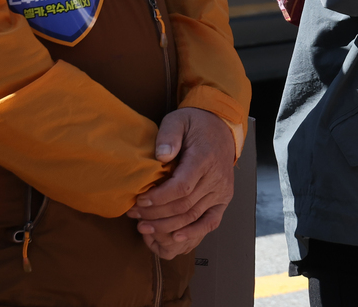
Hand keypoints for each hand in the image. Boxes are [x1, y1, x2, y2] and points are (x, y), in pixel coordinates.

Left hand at [127, 109, 235, 257]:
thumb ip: (169, 135)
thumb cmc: (195, 124)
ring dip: (167, 226)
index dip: (158, 198)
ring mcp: (222, 190)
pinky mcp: (223, 199)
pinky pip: (211, 221)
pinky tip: (175, 237)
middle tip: (134, 214)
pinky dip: (194, 232)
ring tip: (144, 227)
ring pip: (192, 216)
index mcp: (205, 158)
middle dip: (156, 214)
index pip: (181, 186)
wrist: (221, 127)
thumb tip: (161, 155)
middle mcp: (216, 178)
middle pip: (184, 205)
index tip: (139, 200)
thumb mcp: (178, 120)